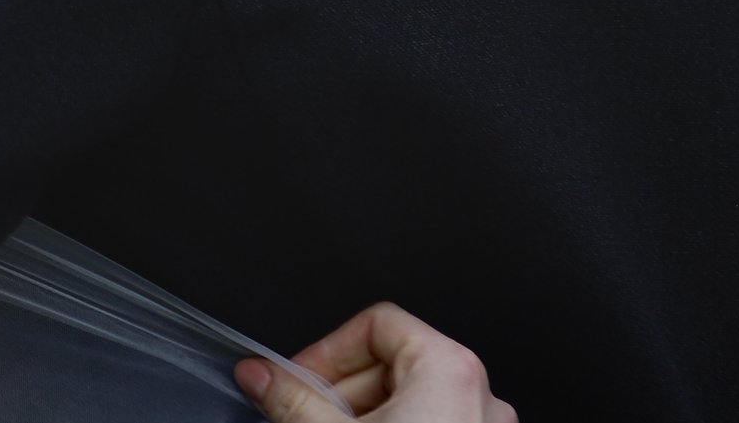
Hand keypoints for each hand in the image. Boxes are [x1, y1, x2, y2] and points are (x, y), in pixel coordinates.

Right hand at [235, 302, 513, 422]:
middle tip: (307, 419)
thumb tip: (259, 373)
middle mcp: (479, 399)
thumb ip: (290, 398)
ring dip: (367, 419)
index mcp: (448, 370)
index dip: (328, 350)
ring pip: (414, 403)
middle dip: (343, 392)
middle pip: (395, 364)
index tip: (297, 378)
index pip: (377, 325)